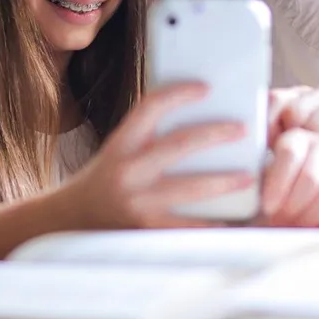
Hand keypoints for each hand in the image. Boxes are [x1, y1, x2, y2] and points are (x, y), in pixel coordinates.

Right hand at [54, 83, 256, 229]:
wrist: (70, 222)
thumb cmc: (103, 182)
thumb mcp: (118, 152)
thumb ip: (148, 138)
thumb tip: (197, 121)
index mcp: (120, 145)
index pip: (150, 107)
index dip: (179, 94)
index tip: (205, 88)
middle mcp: (127, 171)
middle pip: (179, 145)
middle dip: (215, 135)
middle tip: (242, 129)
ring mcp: (137, 203)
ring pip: (190, 188)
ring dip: (224, 181)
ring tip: (248, 176)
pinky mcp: (147, 230)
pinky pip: (188, 226)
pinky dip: (213, 223)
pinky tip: (234, 218)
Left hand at [256, 128, 318, 227]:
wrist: (300, 200)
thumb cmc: (274, 192)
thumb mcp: (258, 181)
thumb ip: (253, 179)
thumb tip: (243, 183)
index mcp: (295, 137)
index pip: (290, 153)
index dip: (278, 183)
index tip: (268, 207)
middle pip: (311, 176)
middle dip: (293, 206)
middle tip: (281, 222)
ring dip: (309, 217)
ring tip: (295, 226)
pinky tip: (317, 228)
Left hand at [267, 85, 318, 212]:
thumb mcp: (295, 152)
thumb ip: (273, 141)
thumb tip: (242, 143)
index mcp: (302, 97)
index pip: (273, 100)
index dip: (266, 124)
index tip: (265, 149)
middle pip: (293, 112)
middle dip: (292, 142)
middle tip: (295, 166)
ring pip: (314, 126)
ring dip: (314, 153)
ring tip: (318, 167)